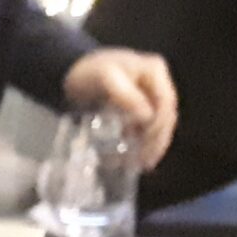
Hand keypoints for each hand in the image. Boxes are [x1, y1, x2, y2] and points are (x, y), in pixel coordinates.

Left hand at [63, 48, 178, 168]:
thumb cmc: (88, 72)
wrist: (70, 72)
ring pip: (157, 124)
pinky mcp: (138, 106)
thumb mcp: (106, 79)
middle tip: (144, 163)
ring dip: (150, 145)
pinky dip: (140, 142)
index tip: (146, 146)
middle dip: (156, 141)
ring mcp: (149, 94)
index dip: (159, 127)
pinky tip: (132, 157)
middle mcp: (156, 82)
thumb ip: (126, 96)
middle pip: (165, 116)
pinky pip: (145, 127)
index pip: (166, 103)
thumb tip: (147, 117)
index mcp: (154, 71)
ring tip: (139, 165)